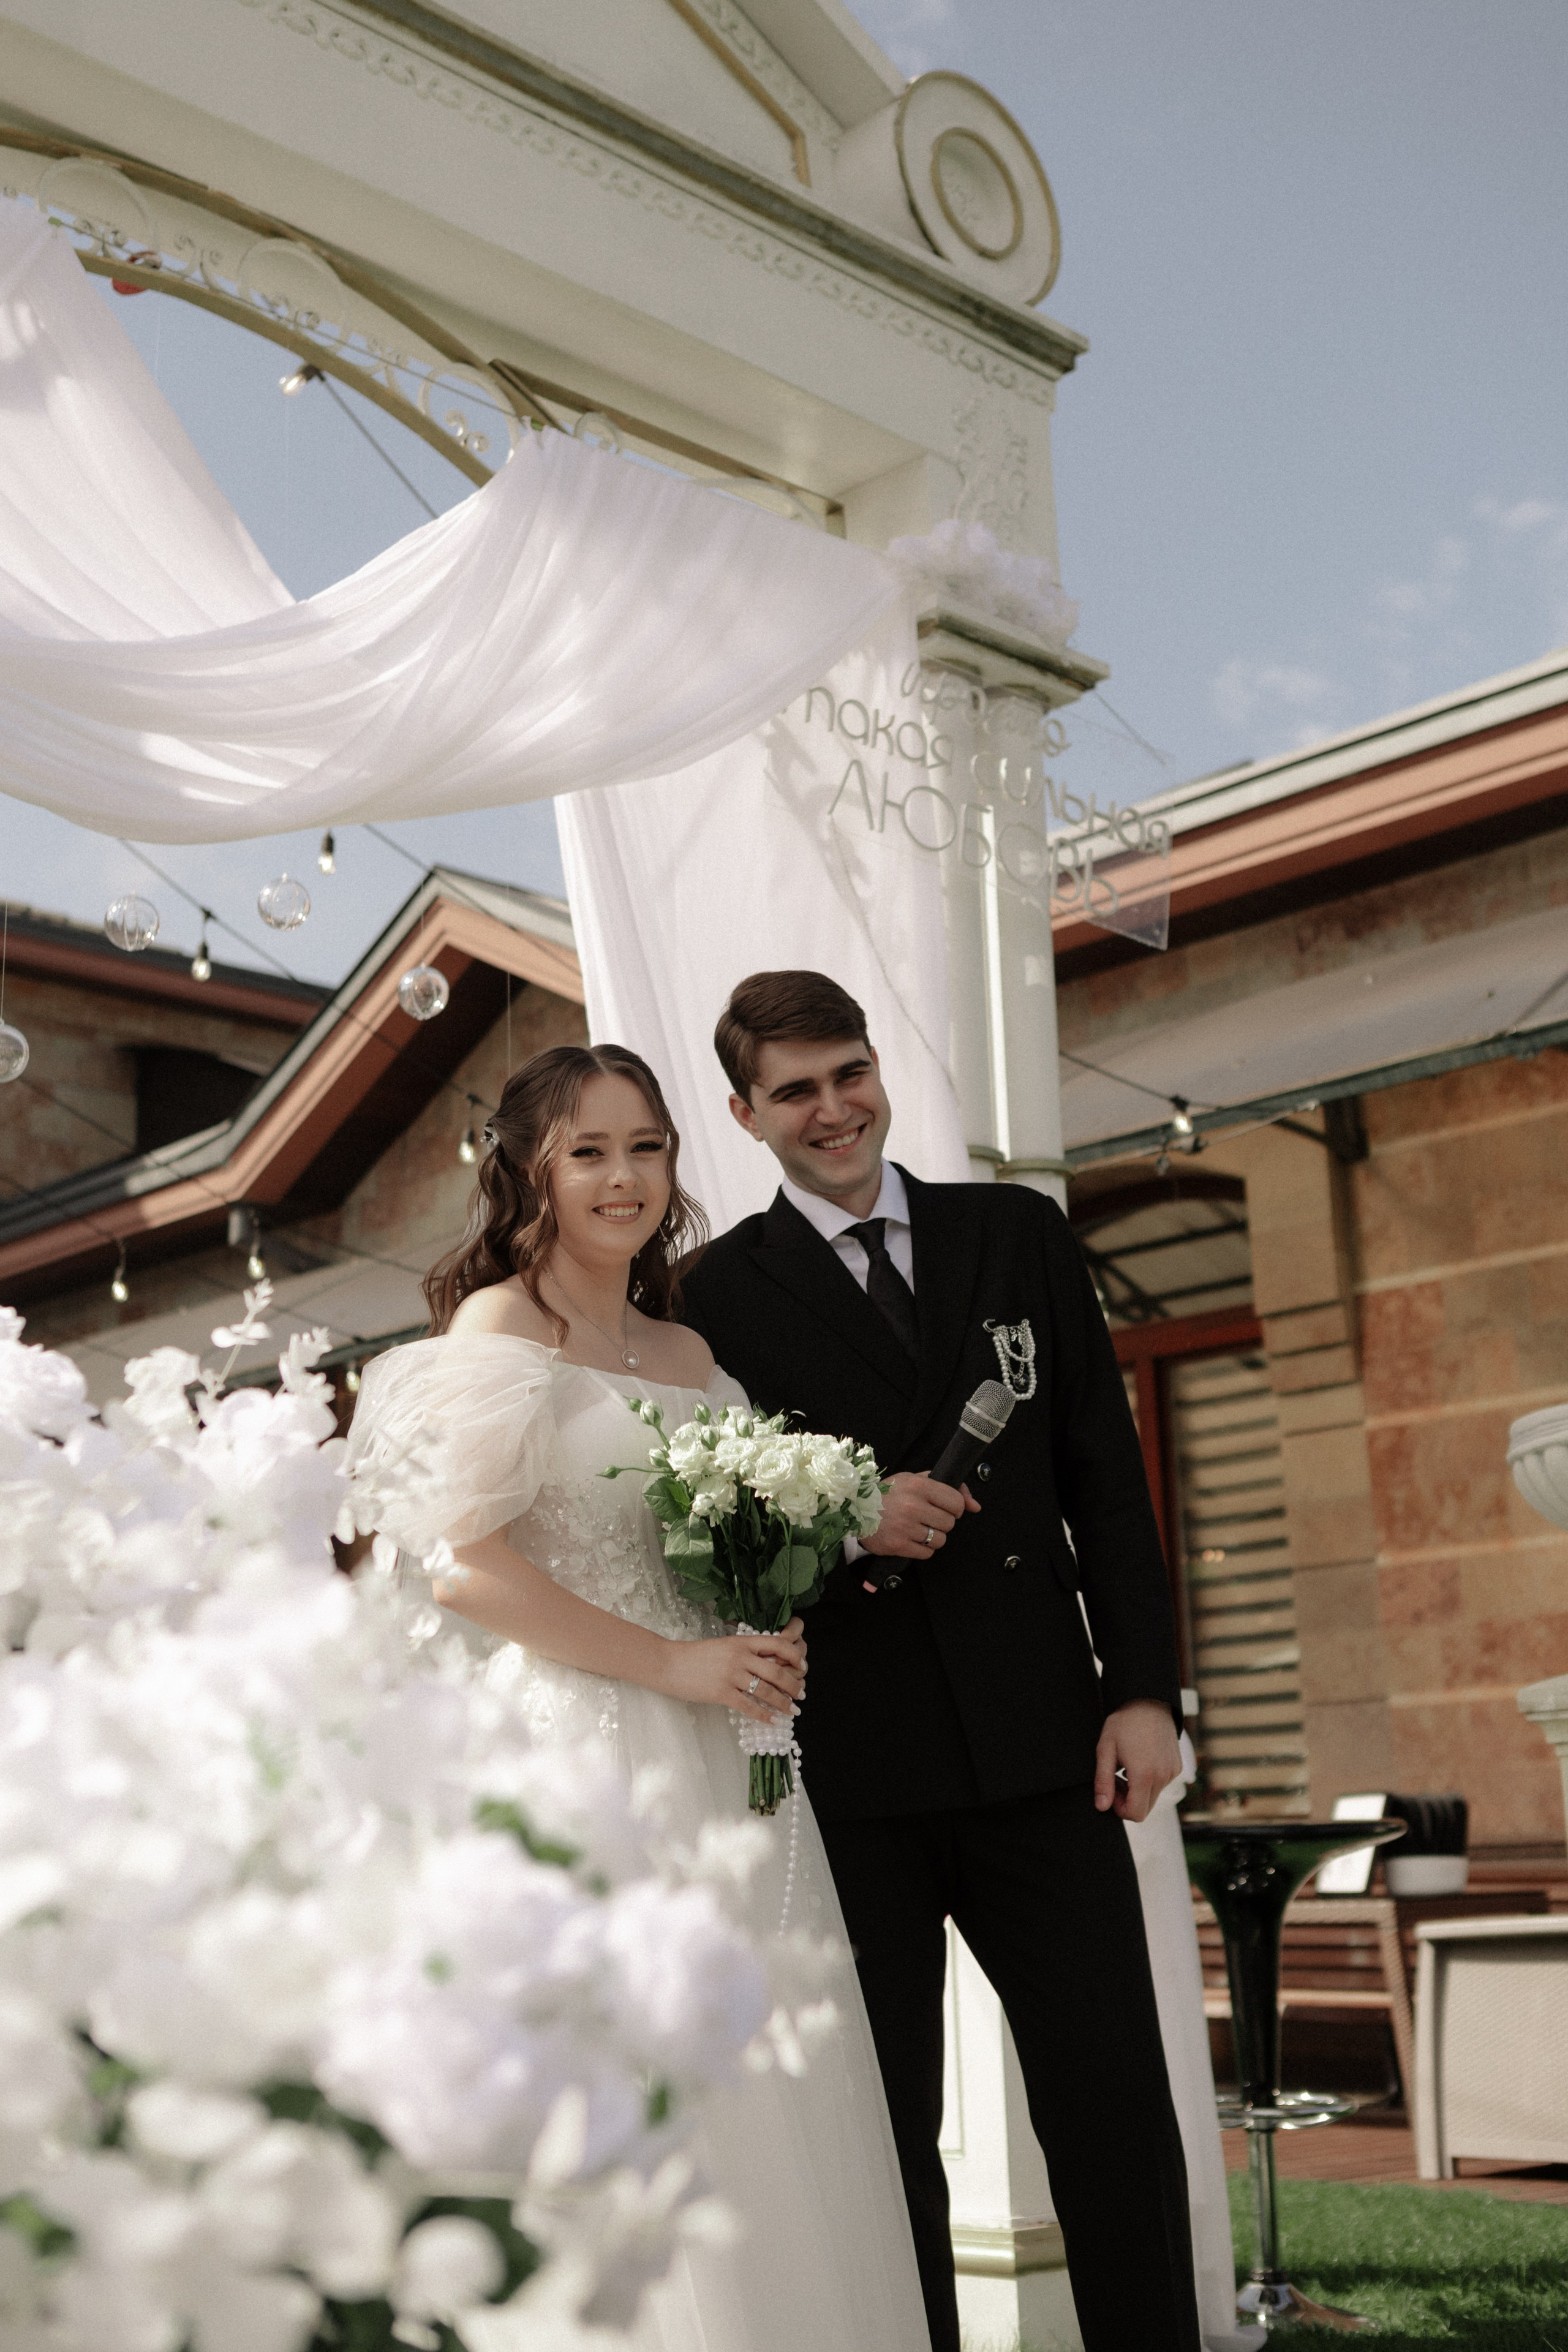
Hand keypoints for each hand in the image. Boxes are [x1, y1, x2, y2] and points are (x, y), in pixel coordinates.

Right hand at [659, 1617, 806, 1724]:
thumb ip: (744, 1652)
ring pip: (766, 1691)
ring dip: (783, 1703)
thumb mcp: (723, 1646)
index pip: (778, 1644)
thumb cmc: (695, 1655)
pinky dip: (764, 1715)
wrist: (668, 1663)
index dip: (795, 1656)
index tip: (802, 1667)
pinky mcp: (722, 1693)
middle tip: (801, 1695)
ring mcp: (731, 1675)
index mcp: (742, 1642)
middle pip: (777, 1671)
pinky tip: (772, 1720)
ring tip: (792, 1710)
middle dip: (794, 1686)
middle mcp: (740, 1656)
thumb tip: (768, 1664)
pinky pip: (749, 1706)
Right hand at [861, 1470, 979, 1559]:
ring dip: (932, 1537)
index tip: (945, 1509)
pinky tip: (910, 1539)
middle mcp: (912, 1505)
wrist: (855, 1509)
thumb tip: (975, 1506)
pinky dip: (922, 1549)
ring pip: (940, 1540)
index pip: (956, 1502)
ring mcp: (905, 1527)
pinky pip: (927, 1553)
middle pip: (949, 1523)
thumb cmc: (888, 1493)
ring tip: (917, 1529)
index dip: (955, 1508)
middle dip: (941, 1523)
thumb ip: (949, 1488)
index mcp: (918, 1485)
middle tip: (926, 1518)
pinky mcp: (898, 1545)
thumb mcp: (915, 1480)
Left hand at [1094, 1700, 1181, 1822]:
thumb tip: (1102, 1807)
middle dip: (1128, 1800)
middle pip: (1145, 1809)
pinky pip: (1162, 1784)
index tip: (1111, 1789)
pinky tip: (1140, 1760)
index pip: (1136, 1814)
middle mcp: (1163, 1776)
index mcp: (1145, 1774)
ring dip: (1138, 1790)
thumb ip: (1103, 1781)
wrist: (1149, 1701)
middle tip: (1116, 1777)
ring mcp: (1172, 1772)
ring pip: (1153, 1797)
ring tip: (1127, 1767)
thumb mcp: (1106, 1749)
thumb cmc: (1124, 1723)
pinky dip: (1150, 1780)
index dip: (1119, 1808)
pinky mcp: (1177, 1766)